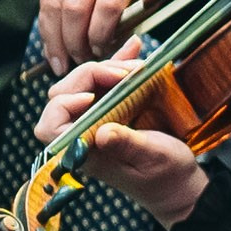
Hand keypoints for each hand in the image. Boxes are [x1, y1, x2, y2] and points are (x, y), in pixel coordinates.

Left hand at [32, 38, 212, 226]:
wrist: (179, 182)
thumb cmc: (166, 177)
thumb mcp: (152, 158)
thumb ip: (127, 145)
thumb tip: (103, 134)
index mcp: (85, 152)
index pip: (50, 126)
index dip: (62, 105)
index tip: (91, 96)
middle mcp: (84, 135)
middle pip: (64, 95)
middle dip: (90, 76)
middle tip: (125, 72)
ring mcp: (96, 121)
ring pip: (83, 84)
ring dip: (107, 66)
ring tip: (136, 61)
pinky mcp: (111, 112)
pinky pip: (105, 84)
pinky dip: (118, 65)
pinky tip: (134, 48)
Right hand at [40, 0, 186, 73]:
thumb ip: (139, 12)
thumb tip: (116, 48)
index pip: (107, 7)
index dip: (102, 36)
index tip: (103, 54)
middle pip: (74, 7)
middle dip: (75, 42)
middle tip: (80, 64)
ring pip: (52, 1)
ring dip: (54, 36)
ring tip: (60, 62)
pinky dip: (47, 21)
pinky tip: (51, 43)